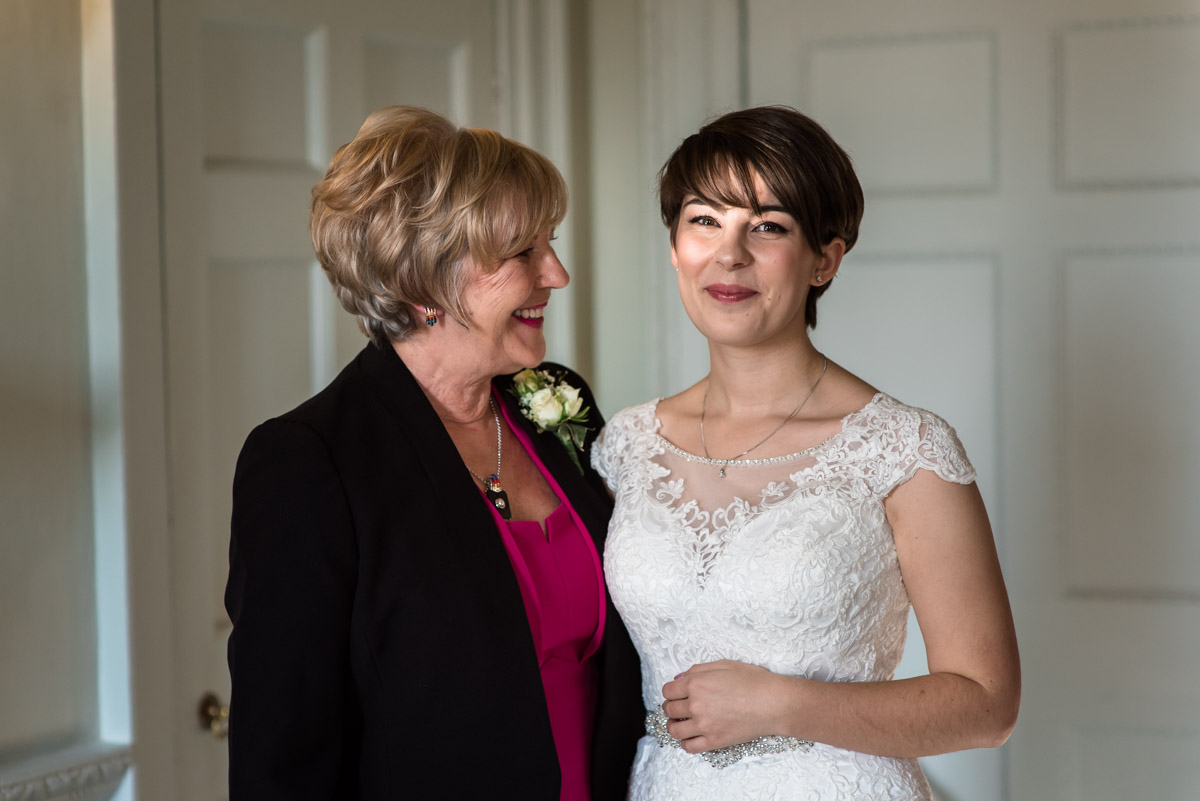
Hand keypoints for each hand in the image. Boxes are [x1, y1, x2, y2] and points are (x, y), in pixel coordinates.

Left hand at [660, 660, 790, 752]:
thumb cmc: (753, 681)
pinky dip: (685, 743)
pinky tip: (692, 736)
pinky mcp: (714, 741)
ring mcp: (704, 725)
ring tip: (682, 722)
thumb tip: (679, 679)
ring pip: (674, 730)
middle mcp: (696, 705)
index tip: (677, 693)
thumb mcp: (724, 665)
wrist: (773, 703)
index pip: (668, 691)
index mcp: (696, 684)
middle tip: (680, 707)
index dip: (671, 691)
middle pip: (669, 710)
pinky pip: (689, 747)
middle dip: (672, 707)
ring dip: (674, 725)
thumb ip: (698, 670)